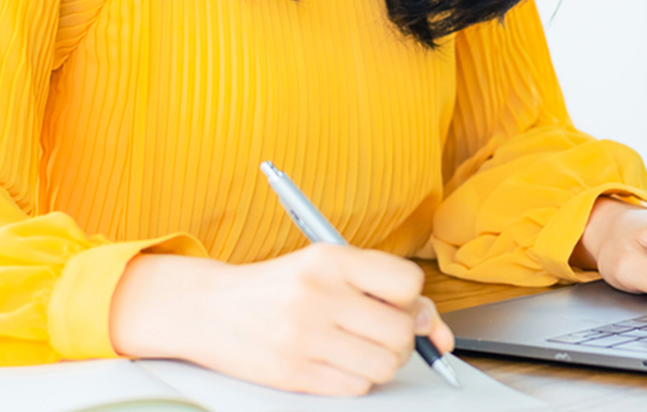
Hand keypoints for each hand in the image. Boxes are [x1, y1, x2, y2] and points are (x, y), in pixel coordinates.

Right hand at [109, 244, 454, 395]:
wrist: (210, 309)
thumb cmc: (278, 286)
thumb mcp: (328, 268)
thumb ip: (384, 289)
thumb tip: (436, 327)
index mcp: (329, 259)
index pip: (407, 283)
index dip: (410, 298)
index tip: (397, 301)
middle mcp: (318, 296)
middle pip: (402, 331)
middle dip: (403, 336)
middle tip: (380, 330)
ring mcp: (305, 337)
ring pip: (386, 364)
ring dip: (383, 361)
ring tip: (359, 346)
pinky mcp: (295, 375)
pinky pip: (358, 387)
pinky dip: (358, 379)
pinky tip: (337, 361)